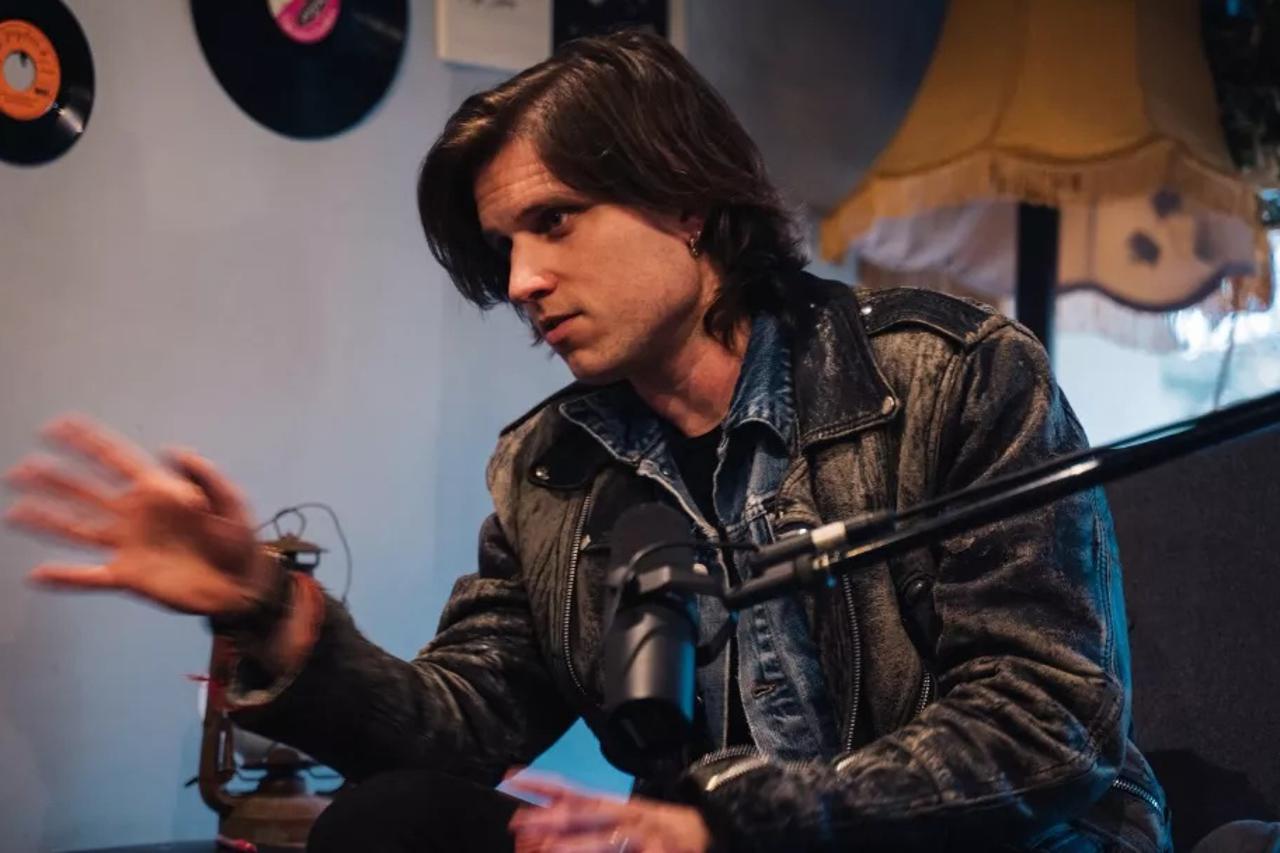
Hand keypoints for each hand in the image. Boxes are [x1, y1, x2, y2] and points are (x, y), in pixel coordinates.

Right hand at [4, 414, 274, 616]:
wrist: (242, 582)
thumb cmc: (239, 538)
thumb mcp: (230, 500)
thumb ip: (203, 476)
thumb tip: (171, 450)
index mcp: (158, 491)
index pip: (116, 461)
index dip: (89, 442)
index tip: (59, 425)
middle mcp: (136, 515)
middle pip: (87, 493)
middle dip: (55, 480)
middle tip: (21, 468)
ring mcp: (130, 545)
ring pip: (80, 529)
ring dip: (48, 521)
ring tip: (15, 511)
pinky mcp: (130, 576)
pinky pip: (91, 576)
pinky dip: (66, 577)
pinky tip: (38, 575)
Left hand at [506, 771, 711, 852]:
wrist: (712, 833)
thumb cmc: (663, 831)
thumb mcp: (626, 818)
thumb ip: (591, 818)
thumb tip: (548, 820)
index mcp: (618, 806)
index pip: (574, 792)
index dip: (542, 786)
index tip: (512, 781)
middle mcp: (630, 817)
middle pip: (587, 814)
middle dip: (552, 817)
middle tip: (521, 822)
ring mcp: (646, 837)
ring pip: (608, 840)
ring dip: (578, 845)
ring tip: (551, 849)